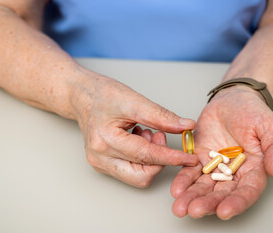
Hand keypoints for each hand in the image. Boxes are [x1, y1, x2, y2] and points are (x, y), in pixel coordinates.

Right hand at [71, 72, 197, 187]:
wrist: (83, 96)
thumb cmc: (104, 95)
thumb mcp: (135, 100)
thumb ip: (161, 116)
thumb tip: (186, 126)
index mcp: (105, 139)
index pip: (146, 156)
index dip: (171, 158)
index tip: (190, 158)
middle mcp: (99, 157)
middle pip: (141, 175)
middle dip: (159, 160)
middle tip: (158, 135)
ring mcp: (99, 163)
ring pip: (136, 176)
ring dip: (149, 159)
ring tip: (145, 134)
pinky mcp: (101, 164)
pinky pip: (129, 171)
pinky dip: (141, 159)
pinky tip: (137, 139)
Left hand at [171, 86, 272, 218]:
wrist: (231, 99)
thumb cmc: (253, 111)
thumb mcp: (269, 125)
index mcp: (254, 169)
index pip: (247, 190)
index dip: (237, 202)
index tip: (224, 211)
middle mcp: (233, 172)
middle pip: (222, 193)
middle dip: (208, 203)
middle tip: (195, 210)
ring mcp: (214, 166)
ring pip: (203, 186)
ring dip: (192, 197)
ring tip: (180, 207)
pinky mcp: (198, 157)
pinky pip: (189, 171)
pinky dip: (182, 180)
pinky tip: (176, 189)